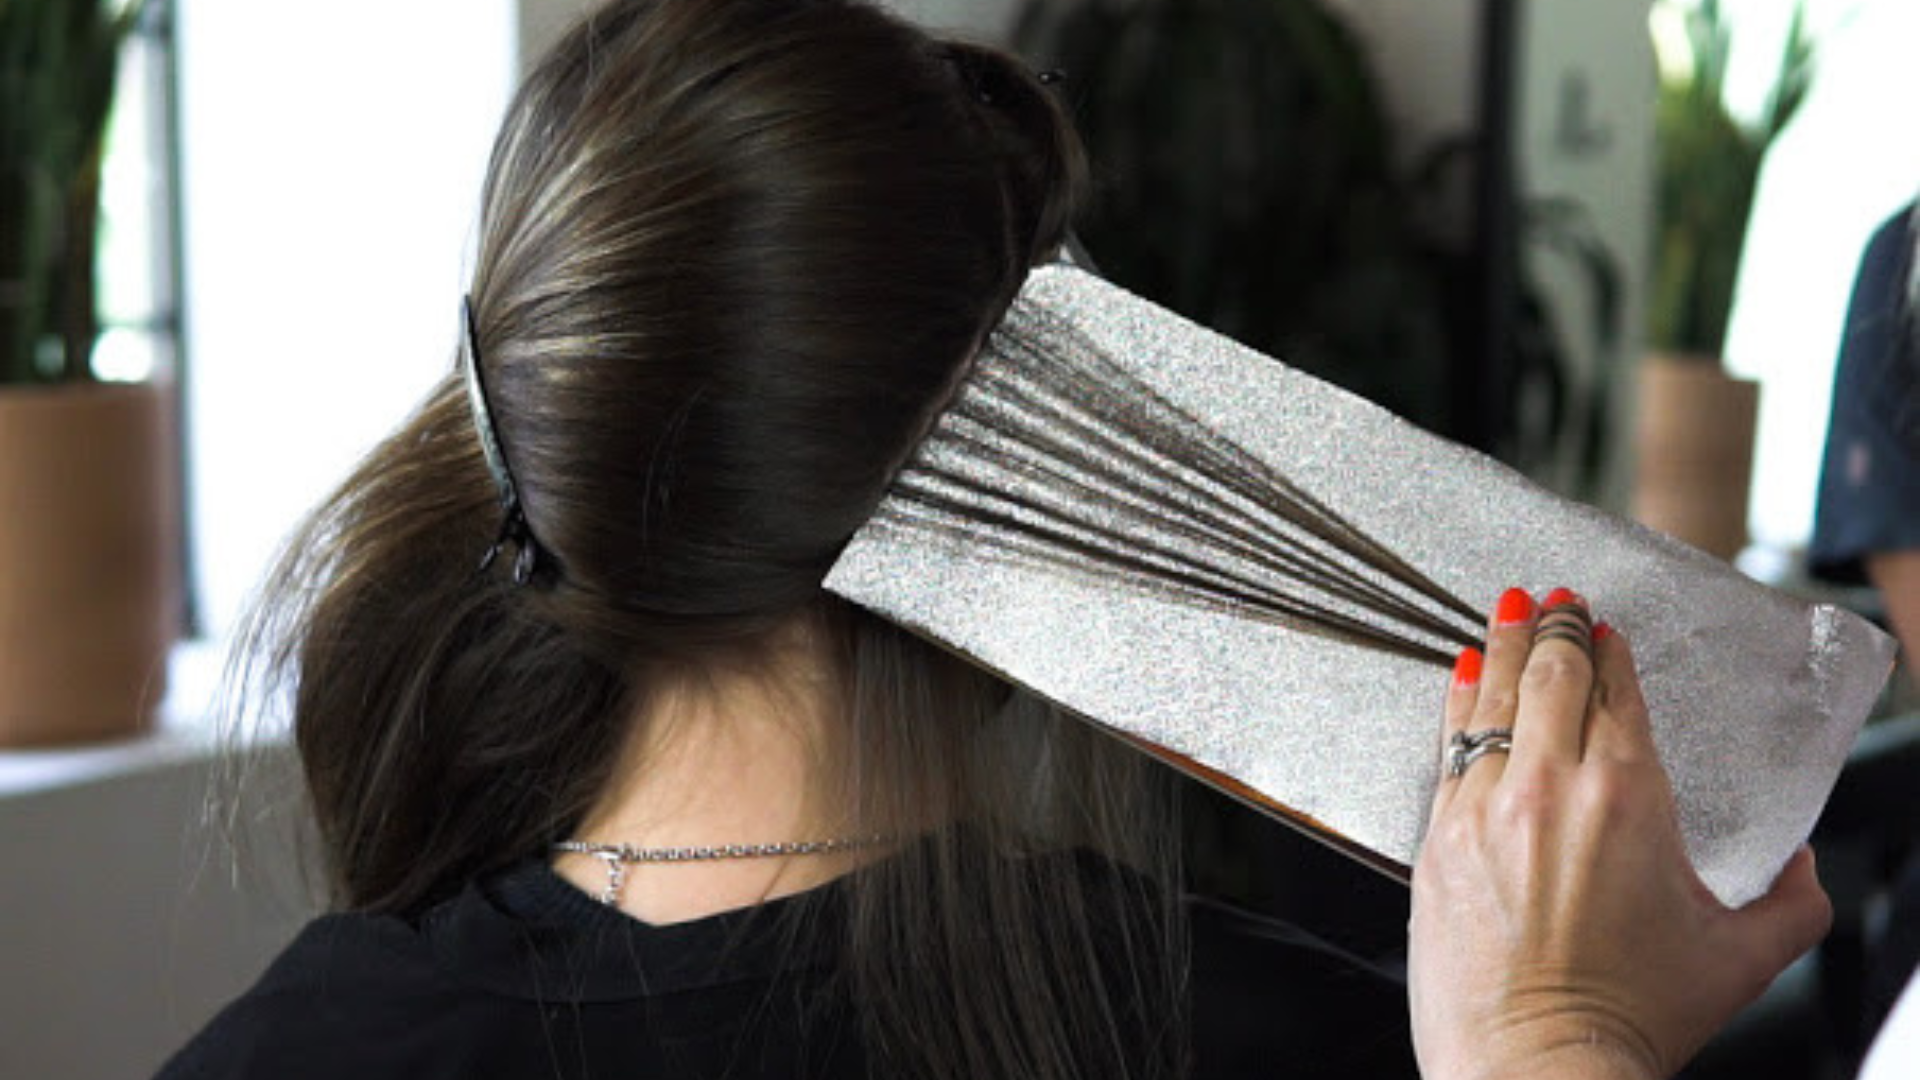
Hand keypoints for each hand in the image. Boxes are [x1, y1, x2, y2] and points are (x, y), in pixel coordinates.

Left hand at [1408, 588, 1831, 1079]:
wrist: (1537, 1068)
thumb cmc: (1629, 1019)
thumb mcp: (1741, 958)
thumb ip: (1789, 901)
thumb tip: (1801, 866)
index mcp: (1629, 797)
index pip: (1615, 693)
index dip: (1607, 652)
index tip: (1603, 630)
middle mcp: (1550, 787)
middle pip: (1549, 676)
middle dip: (1552, 628)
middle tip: (1555, 600)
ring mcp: (1485, 808)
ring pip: (1490, 701)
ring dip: (1500, 648)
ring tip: (1507, 612)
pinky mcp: (1436, 839)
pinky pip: (1446, 749)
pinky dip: (1457, 704)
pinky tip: (1459, 678)